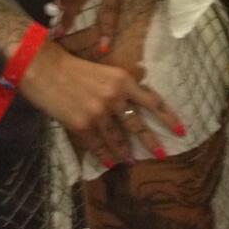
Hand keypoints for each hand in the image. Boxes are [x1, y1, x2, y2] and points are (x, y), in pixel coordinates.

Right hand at [20, 38, 182, 163]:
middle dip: (151, 142)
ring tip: (133, 160)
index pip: (152, 101)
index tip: (181, 129)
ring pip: (117, 138)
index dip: (168, 117)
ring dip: (125, 152)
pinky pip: (97, 145)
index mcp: (123, 80)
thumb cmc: (74, 66)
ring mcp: (98, 113)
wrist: (46, 69)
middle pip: (138, 124)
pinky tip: (110, 162)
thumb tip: (133, 104)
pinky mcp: (82, 125)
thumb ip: (120, 87)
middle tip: (163, 154)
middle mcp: (114, 97)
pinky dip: (104, 155)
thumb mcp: (105, 72)